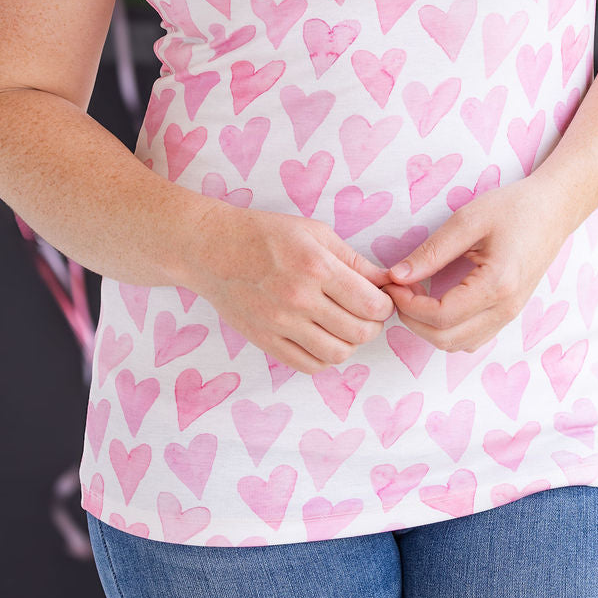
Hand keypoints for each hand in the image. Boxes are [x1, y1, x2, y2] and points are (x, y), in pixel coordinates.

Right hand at [192, 202, 396, 373]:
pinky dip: (325, 358)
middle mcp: (300, 299)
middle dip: (373, 326)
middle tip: (369, 315)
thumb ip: (353, 259)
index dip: (385, 305)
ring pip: (337, 353)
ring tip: (346, 327)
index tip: (382, 300)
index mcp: (316, 267)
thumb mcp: (314, 233)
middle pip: (359, 333)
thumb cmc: (266, 234)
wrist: (212, 248)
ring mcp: (281, 324)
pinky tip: (324, 339)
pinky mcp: (265, 341)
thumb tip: (386, 282)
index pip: (371, 304)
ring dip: (351, 344)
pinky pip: (308, 365)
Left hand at [381, 175, 573, 353]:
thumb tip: (397, 276)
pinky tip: (435, 300)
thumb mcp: (468, 219)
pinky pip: (472, 337)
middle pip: (446, 339)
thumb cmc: (513, 208)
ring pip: (458, 344)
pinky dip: (447, 329)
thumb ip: (432, 251)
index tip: (391, 283)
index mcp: (497, 285)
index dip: (408, 305)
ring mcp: (509, 315)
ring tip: (414, 294)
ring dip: (428, 328)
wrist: (553, 210)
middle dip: (412, 320)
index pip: (441, 316)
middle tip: (397, 290)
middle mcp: (506, 309)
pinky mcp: (508, 313)